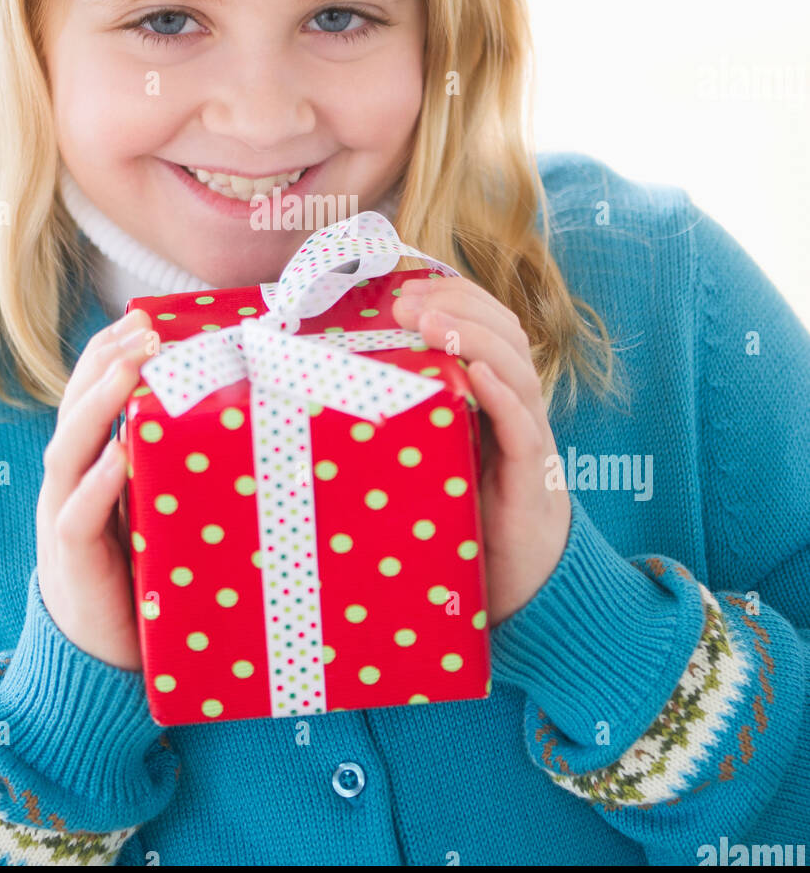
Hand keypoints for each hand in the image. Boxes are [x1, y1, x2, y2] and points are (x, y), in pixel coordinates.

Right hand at [36, 306, 156, 670]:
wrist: (104, 663)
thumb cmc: (142, 578)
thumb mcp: (158, 511)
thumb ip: (171, 471)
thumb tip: (232, 424)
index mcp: (87, 468)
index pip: (89, 397)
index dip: (110, 355)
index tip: (144, 319)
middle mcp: (67, 486)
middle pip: (74, 409)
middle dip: (106, 363)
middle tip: (144, 329)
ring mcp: (62, 521)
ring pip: (67, 451)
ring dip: (98, 405)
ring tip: (131, 367)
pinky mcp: (71, 564)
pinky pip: (75, 517)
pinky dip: (96, 483)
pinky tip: (118, 456)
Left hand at [392, 275, 570, 625]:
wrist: (525, 586)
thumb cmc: (470, 517)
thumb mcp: (434, 455)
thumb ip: (410, 419)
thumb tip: (340, 390)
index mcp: (495, 395)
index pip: (487, 324)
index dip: (454, 297)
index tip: (406, 286)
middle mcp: (518, 407)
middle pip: (505, 332)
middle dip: (457, 306)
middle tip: (406, 300)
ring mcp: (530, 438)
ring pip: (516, 368)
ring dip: (473, 337)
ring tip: (431, 321)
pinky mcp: (532, 477)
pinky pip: (523, 426)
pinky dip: (502, 395)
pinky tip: (475, 375)